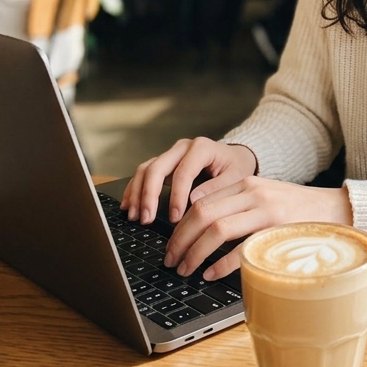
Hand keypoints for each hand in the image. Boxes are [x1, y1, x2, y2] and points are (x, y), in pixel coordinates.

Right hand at [121, 137, 257, 225]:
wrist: (236, 157)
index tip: (174, 218)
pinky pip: (144, 172)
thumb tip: (194, 201)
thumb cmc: (237, 168)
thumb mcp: (237, 177)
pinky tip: (129, 206)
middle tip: (146, 218)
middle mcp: (182, 147)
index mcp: (201, 148)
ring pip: (146, 169)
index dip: (176, 196)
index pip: (183, 172)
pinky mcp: (165, 163)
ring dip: (137, 193)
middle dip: (149, 194)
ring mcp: (171, 154)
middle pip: (157, 167)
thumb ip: (218, 187)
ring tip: (134, 216)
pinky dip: (134, 189)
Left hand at [164, 178, 352, 280]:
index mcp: (246, 183)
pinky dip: (221, 264)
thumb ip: (236, 206)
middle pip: (202, 213)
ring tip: (185, 269)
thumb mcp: (264, 199)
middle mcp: (253, 192)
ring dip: (194, 252)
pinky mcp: (278, 229)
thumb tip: (199, 229)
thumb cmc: (297, 211)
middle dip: (180, 239)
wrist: (337, 210)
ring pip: (216, 228)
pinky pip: (242, 248)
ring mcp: (266, 210)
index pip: (201, 200)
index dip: (180, 225)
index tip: (172, 244)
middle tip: (171, 260)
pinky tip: (210, 274)